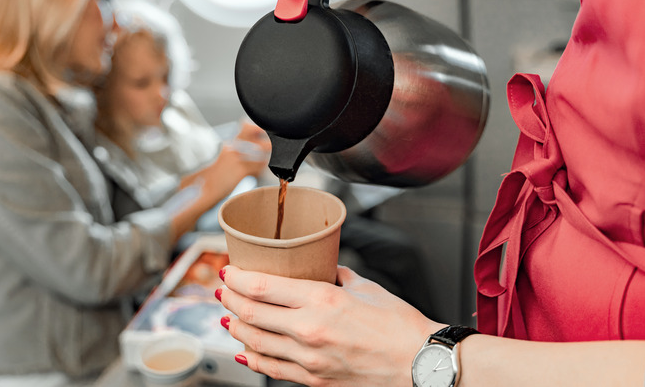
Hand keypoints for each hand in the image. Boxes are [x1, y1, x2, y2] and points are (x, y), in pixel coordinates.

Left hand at [218, 265, 444, 385]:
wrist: (420, 365)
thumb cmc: (400, 326)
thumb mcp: (366, 288)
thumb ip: (336, 276)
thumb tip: (321, 267)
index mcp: (322, 300)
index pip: (262, 287)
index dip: (237, 279)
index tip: (229, 272)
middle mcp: (309, 330)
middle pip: (251, 313)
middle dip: (230, 300)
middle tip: (224, 291)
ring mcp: (308, 360)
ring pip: (255, 342)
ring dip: (236, 327)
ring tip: (229, 317)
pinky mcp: (313, 381)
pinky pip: (271, 369)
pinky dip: (252, 358)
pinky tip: (245, 351)